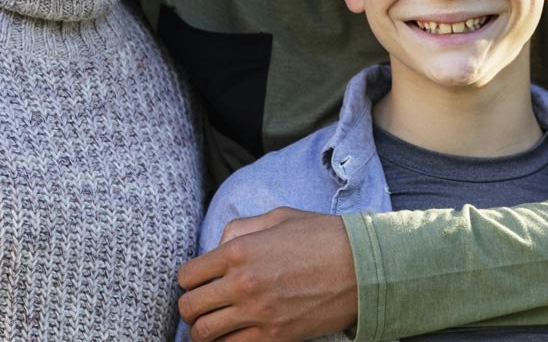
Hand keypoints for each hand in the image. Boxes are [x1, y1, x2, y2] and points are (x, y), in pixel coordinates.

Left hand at [178, 207, 356, 341]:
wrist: (359, 265)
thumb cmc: (318, 235)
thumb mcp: (276, 217)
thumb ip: (241, 229)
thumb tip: (219, 246)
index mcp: (239, 250)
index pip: (189, 275)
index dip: (187, 279)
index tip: (195, 281)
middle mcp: (242, 284)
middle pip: (190, 307)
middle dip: (188, 306)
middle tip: (198, 304)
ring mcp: (258, 314)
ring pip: (205, 334)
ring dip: (201, 330)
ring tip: (210, 324)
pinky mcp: (274, 337)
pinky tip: (230, 337)